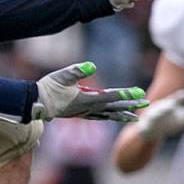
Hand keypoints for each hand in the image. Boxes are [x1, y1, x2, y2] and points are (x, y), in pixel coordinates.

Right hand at [31, 61, 148, 121]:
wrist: (36, 103)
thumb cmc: (48, 88)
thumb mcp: (61, 75)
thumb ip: (77, 70)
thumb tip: (92, 66)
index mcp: (87, 99)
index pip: (112, 96)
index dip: (127, 94)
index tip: (140, 93)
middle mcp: (89, 108)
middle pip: (115, 107)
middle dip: (131, 105)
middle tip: (147, 103)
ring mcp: (85, 112)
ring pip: (109, 115)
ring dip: (123, 115)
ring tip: (135, 118)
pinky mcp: (80, 114)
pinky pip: (100, 117)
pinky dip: (110, 117)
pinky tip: (113, 118)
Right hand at [136, 89, 183, 140]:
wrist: (149, 133)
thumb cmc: (167, 123)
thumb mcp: (182, 118)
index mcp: (168, 106)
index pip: (175, 101)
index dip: (179, 98)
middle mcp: (159, 110)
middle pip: (163, 108)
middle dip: (166, 107)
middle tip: (171, 106)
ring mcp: (150, 119)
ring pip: (152, 117)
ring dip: (155, 116)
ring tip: (156, 119)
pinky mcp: (143, 128)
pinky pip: (143, 128)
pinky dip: (144, 128)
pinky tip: (143, 130)